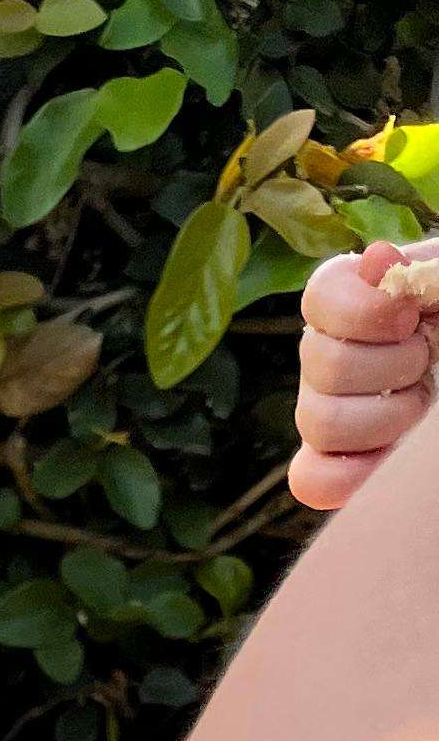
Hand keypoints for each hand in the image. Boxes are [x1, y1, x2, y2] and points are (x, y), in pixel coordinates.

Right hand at [293, 244, 433, 512]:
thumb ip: (424, 269)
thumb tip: (377, 260)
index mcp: (343, 297)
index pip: (320, 302)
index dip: (366, 314)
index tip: (411, 317)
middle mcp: (322, 353)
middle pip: (325, 368)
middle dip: (394, 366)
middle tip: (428, 357)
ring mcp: (323, 409)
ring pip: (320, 424)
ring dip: (387, 415)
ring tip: (423, 399)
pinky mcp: (334, 459)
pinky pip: (314, 480)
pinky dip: (349, 475)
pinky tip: (390, 454)